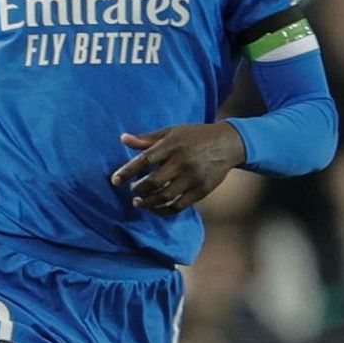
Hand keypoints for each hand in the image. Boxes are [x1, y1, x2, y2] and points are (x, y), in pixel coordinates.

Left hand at [110, 122, 244, 212]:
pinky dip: (162, 210)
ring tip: (139, 202)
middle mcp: (182, 162)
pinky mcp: (201, 191)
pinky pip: (177, 206)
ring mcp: (192, 178)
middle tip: (132, 191)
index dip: (127, 172)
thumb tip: (123, 139)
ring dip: (147, 203)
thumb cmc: (195, 136)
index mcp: (173, 145)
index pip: (145, 160)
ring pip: (164, 197)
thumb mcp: (172, 132)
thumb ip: (147, 139)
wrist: (228, 144)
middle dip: (137, 190)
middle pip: (153, 182)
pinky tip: (154, 208)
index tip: (115, 181)